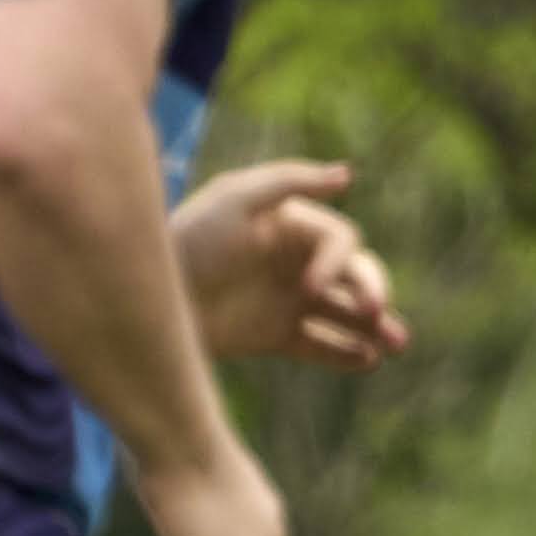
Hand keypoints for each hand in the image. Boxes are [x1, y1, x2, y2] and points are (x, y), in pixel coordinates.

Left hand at [171, 160, 410, 371]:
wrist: (142, 297)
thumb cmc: (189, 240)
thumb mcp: (234, 197)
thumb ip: (289, 180)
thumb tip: (348, 175)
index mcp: (294, 227)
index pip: (342, 242)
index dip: (338, 263)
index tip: (310, 286)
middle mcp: (298, 262)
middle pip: (357, 277)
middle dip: (374, 294)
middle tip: (379, 316)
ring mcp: (290, 302)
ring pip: (348, 315)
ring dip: (375, 328)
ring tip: (392, 346)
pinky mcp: (277, 337)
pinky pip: (323, 346)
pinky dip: (347, 354)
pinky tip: (366, 360)